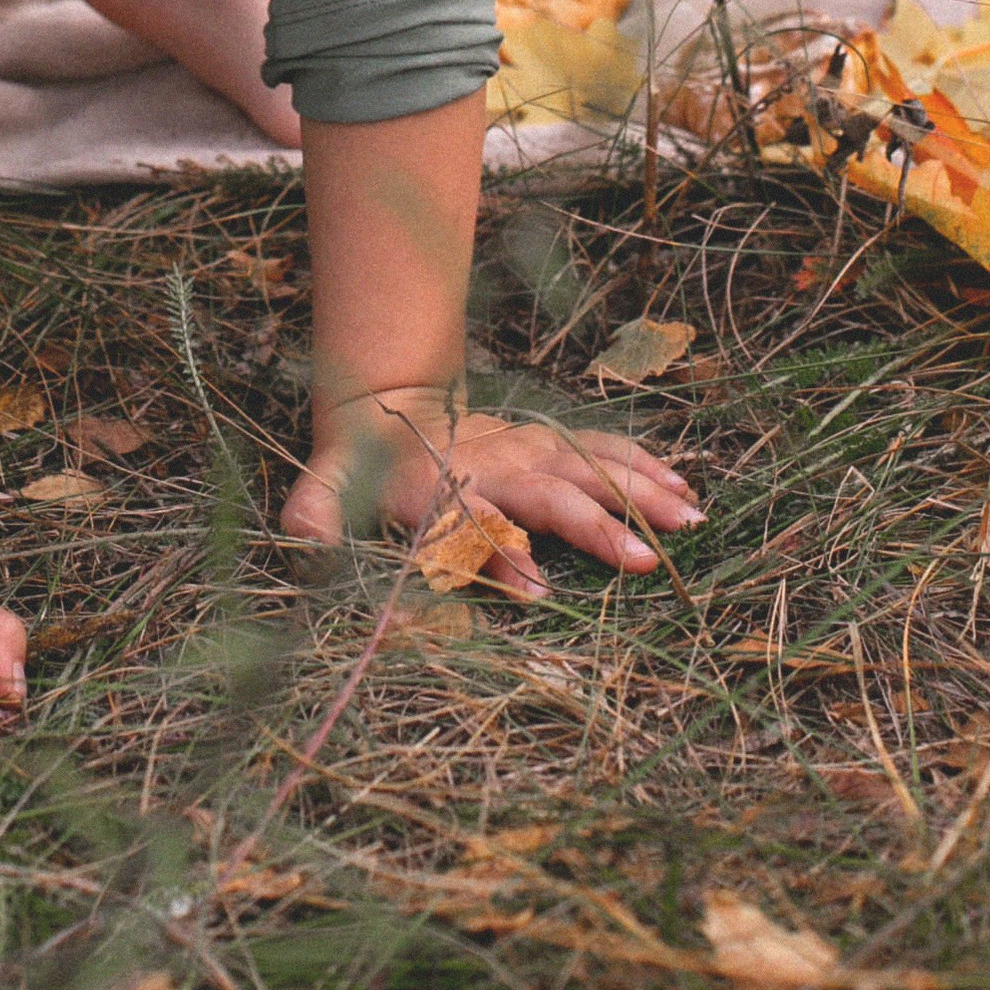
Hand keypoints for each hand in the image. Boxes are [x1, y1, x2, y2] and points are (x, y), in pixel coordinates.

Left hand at [283, 392, 700, 590]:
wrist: (388, 397)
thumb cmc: (361, 462)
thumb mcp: (327, 485)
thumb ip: (315, 512)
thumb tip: (300, 539)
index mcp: (444, 486)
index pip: (475, 522)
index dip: (501, 554)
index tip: (537, 592)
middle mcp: (496, 464)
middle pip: (549, 495)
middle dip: (595, 527)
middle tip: (645, 562)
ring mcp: (529, 448)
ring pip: (590, 467)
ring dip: (640, 491)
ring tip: (689, 520)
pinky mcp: (550, 441)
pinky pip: (603, 450)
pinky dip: (645, 465)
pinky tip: (685, 487)